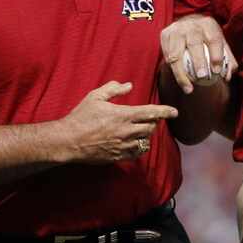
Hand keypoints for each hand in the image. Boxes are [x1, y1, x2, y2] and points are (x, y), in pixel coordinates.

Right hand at [57, 81, 177, 163]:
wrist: (68, 141)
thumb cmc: (81, 117)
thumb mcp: (95, 97)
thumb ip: (113, 89)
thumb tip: (128, 85)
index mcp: (123, 115)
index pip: (150, 112)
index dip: (165, 111)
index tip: (175, 111)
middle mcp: (126, 131)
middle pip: (150, 127)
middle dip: (154, 122)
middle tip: (150, 118)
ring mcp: (122, 146)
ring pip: (145, 141)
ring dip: (147, 134)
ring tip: (142, 129)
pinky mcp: (117, 157)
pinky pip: (136, 153)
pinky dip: (139, 147)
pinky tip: (135, 142)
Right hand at [160, 14, 236, 93]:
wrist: (188, 26)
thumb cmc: (208, 39)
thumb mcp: (220, 44)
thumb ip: (227, 60)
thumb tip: (227, 76)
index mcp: (208, 24)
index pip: (214, 39)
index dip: (216, 55)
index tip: (217, 72)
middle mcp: (192, 24)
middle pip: (194, 43)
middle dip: (198, 61)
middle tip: (202, 77)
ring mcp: (176, 29)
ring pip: (176, 53)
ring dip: (181, 72)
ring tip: (189, 87)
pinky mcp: (165, 34)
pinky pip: (167, 55)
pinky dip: (173, 70)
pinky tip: (181, 81)